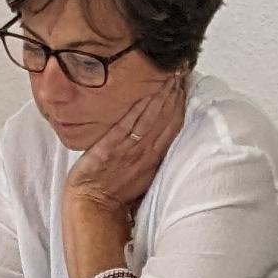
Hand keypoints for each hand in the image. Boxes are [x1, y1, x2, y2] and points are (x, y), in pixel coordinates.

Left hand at [63, 78, 187, 223]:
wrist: (93, 206)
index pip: (173, 126)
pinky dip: (139, 108)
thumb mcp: (139, 175)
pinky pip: (128, 124)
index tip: (185, 85)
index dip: (180, 104)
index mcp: (154, 158)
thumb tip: (154, 139)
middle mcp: (146, 153)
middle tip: (182, 71)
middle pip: (167, 118)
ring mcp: (129, 150)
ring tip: (171, 76)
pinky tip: (147, 92)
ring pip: (151, 118)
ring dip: (162, 95)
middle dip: (175, 93)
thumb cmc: (113, 192)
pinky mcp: (111, 148)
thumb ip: (148, 156)